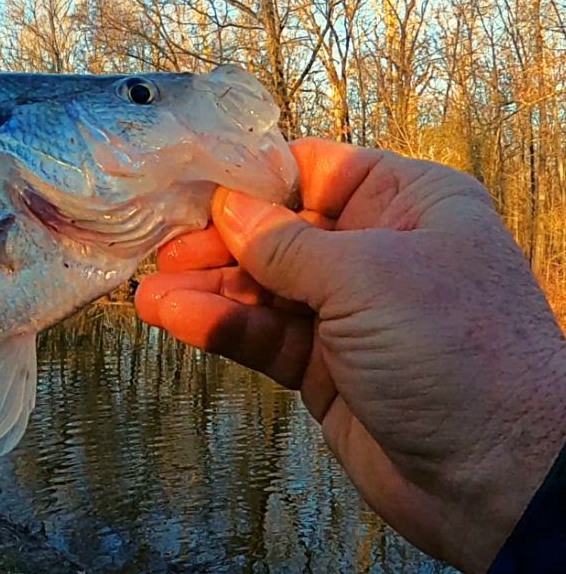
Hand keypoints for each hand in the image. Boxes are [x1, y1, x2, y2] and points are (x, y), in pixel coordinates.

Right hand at [135, 138, 565, 572]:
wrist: (498, 478)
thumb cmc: (459, 354)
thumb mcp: (366, 276)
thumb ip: (285, 243)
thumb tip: (226, 207)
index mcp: (409, 202)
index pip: (314, 169)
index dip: (252, 177)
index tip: (190, 184)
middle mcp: (378, 250)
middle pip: (277, 230)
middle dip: (218, 241)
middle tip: (162, 250)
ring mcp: (350, 312)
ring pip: (261, 287)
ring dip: (206, 290)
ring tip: (149, 295)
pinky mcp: (325, 367)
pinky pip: (263, 336)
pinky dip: (220, 327)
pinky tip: (176, 320)